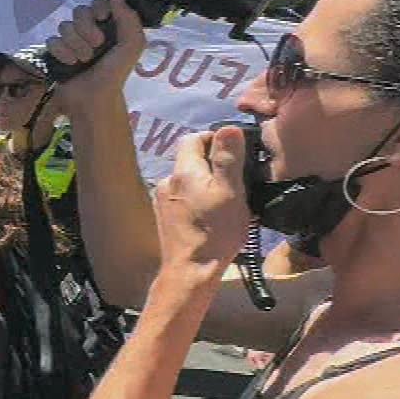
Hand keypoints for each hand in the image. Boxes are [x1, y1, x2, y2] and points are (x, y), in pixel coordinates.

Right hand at [45, 0, 144, 114]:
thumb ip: (129, 19)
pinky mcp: (56, 52)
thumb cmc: (115, 73)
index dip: (98, 4)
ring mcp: (71, 40)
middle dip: (86, 29)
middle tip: (97, 46)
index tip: (102, 17)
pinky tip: (70, 64)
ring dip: (76, 44)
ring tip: (84, 60)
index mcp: (110, 24)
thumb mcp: (132, 45)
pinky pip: (52, 40)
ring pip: (64, 26)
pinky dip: (62, 53)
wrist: (94, 99)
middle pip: (80, 11)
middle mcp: (90, 29)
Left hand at [152, 127, 250, 274]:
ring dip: (206, 182)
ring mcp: (162, 200)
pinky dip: (198, 198)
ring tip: (228, 197)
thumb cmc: (215, 231)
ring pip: (188, 180)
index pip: (194, 138)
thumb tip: (228, 128)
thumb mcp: (230, 191)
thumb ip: (228, 158)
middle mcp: (167, 181)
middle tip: (237, 176)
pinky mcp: (164, 217)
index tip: (236, 152)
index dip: (215, 139)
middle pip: (190, 159)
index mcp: (183, 171)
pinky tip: (212, 213)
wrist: (190, 271)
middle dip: (213, 162)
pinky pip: (183, 197)